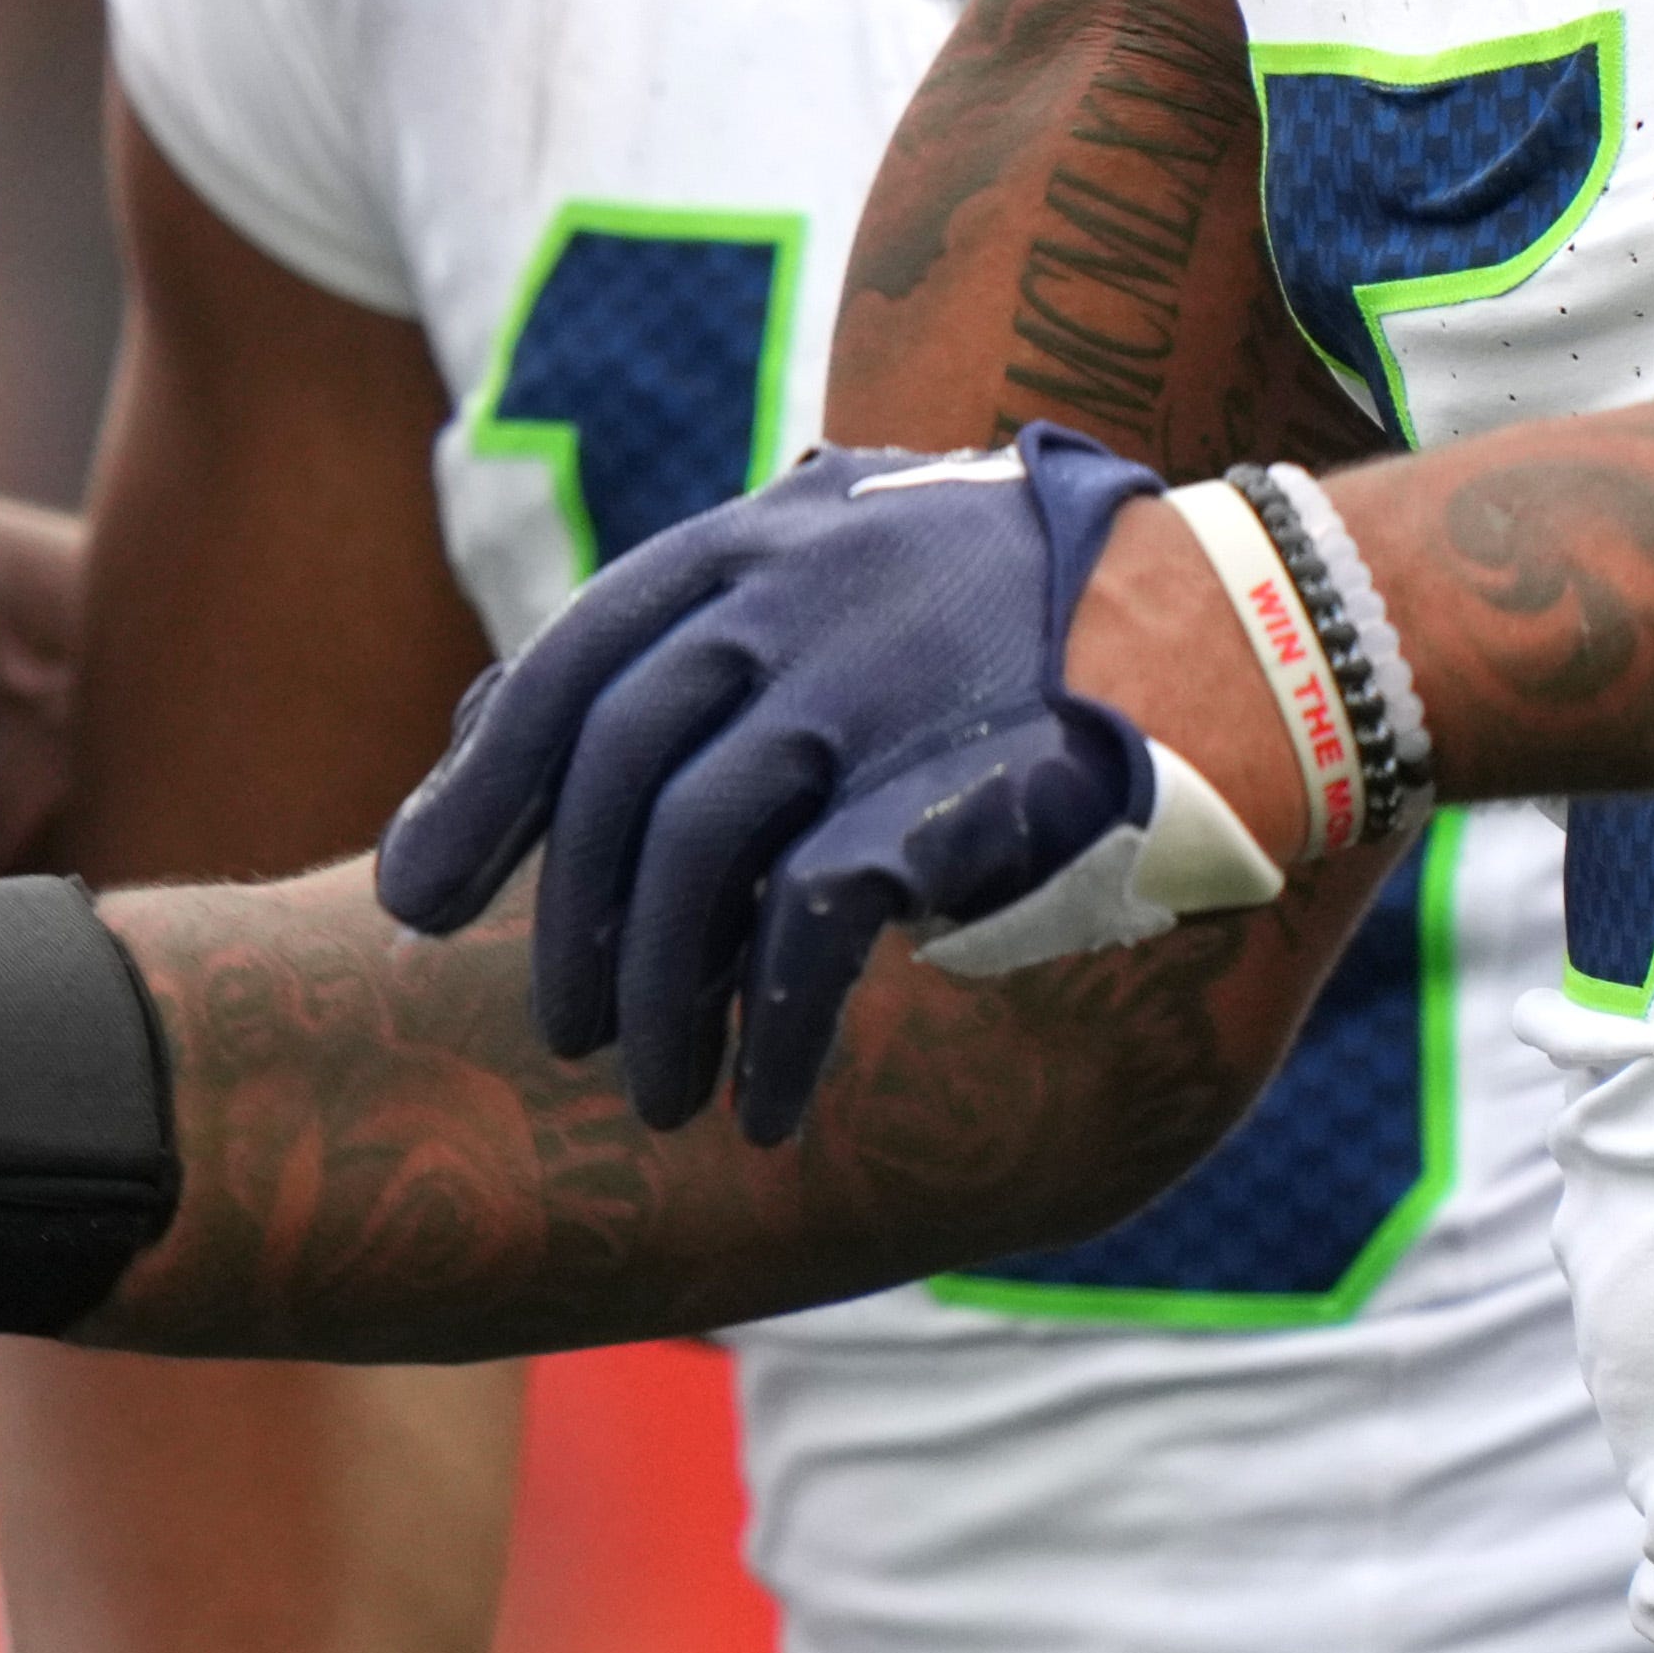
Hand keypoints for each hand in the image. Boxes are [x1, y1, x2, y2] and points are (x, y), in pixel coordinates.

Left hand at [371, 430, 1277, 1145]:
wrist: (1243, 629)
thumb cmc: (1021, 615)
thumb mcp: (838, 566)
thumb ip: (690, 633)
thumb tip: (486, 722)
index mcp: (752, 547)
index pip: (567, 669)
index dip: (476, 793)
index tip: (410, 895)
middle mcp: (792, 602)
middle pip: (614, 778)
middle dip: (568, 925)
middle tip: (563, 1033)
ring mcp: (867, 687)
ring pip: (690, 858)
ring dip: (658, 999)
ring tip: (661, 1094)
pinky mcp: (946, 785)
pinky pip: (810, 926)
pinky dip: (770, 1029)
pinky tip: (765, 1105)